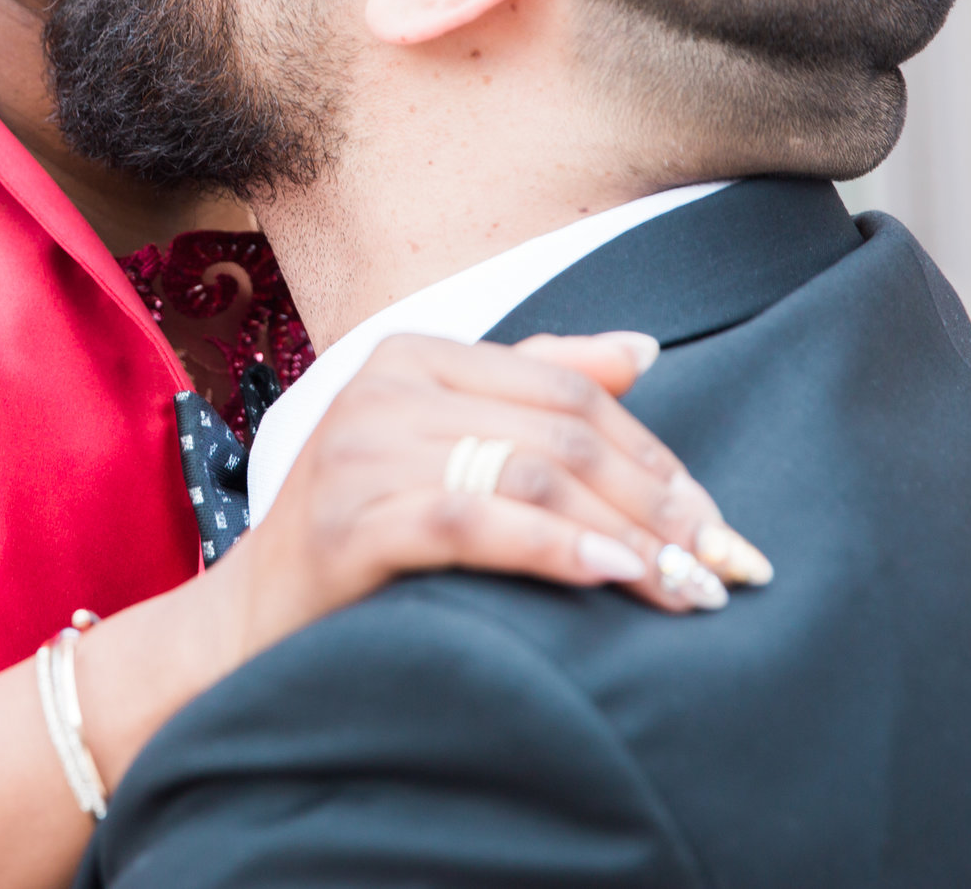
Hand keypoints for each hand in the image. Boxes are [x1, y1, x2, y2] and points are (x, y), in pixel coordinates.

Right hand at [220, 331, 769, 658]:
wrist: (251, 621)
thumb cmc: (360, 537)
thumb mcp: (443, 445)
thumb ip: (533, 389)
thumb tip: (642, 349)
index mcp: (413, 355)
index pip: (566, 388)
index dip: (653, 454)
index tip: (714, 520)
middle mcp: (382, 385)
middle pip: (560, 433)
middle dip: (655, 504)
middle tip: (719, 565)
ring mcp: (360, 450)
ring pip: (530, 475)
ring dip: (624, 535)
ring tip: (684, 588)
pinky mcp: (348, 520)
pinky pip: (475, 523)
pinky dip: (555, 549)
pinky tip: (610, 577)